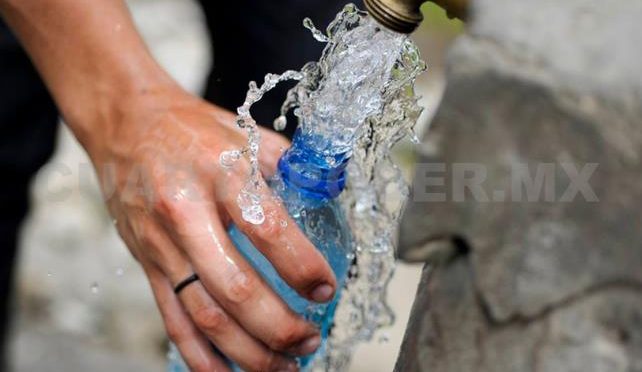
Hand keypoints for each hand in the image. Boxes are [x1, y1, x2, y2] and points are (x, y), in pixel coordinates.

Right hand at [89, 87, 336, 371]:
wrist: (125, 124)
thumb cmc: (191, 129)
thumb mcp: (245, 134)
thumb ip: (290, 165)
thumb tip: (332, 192)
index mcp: (221, 173)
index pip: (267, 228)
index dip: (302, 267)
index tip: (325, 289)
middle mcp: (187, 213)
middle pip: (235, 287)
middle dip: (279, 326)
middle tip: (309, 339)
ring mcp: (162, 244)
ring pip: (204, 315)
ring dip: (248, 351)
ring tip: (283, 365)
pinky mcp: (146, 264)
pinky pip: (173, 321)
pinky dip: (203, 357)